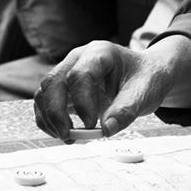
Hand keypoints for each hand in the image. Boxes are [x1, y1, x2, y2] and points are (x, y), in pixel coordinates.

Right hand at [33, 37, 190, 140]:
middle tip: (68, 136)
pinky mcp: (65, 88)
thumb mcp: (145, 92)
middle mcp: (78, 58)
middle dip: (56, 112)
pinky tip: (63, 134)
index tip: (92, 125)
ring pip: (44, 91)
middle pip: (53, 81)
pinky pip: (46, 102)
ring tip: (67, 138)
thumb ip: (126, 110)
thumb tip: (106, 129)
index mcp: (100, 53)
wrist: (146, 74)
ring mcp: (68, 71)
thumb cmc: (146, 78)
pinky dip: (48, 120)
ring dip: (49, 117)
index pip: (79, 74)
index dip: (82, 102)